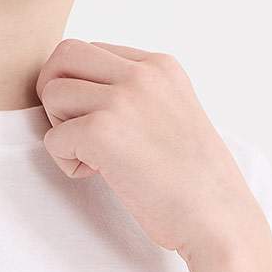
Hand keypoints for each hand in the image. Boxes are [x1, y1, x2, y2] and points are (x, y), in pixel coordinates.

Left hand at [33, 37, 260, 263]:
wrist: (218, 220)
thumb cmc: (196, 182)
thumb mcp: (174, 114)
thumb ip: (139, 96)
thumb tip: (87, 93)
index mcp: (161, 66)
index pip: (93, 51)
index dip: (84, 87)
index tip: (107, 123)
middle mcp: (142, 74)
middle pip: (64, 55)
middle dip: (56, 93)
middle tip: (76, 131)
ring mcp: (122, 100)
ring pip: (52, 93)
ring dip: (61, 128)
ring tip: (93, 156)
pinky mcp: (102, 132)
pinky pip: (53, 138)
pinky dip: (66, 162)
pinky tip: (97, 175)